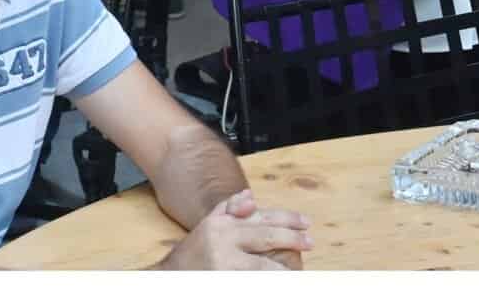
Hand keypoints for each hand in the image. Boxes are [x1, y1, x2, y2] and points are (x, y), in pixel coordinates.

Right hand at [158, 190, 310, 269]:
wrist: (167, 279)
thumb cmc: (191, 254)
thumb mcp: (208, 225)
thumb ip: (229, 209)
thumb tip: (251, 197)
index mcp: (222, 224)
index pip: (261, 218)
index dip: (287, 219)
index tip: (306, 224)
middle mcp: (223, 241)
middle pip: (266, 237)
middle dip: (292, 239)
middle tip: (310, 242)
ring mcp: (223, 265)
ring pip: (262, 265)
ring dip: (283, 267)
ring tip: (299, 269)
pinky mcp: (224, 282)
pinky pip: (252, 280)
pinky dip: (266, 280)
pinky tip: (279, 280)